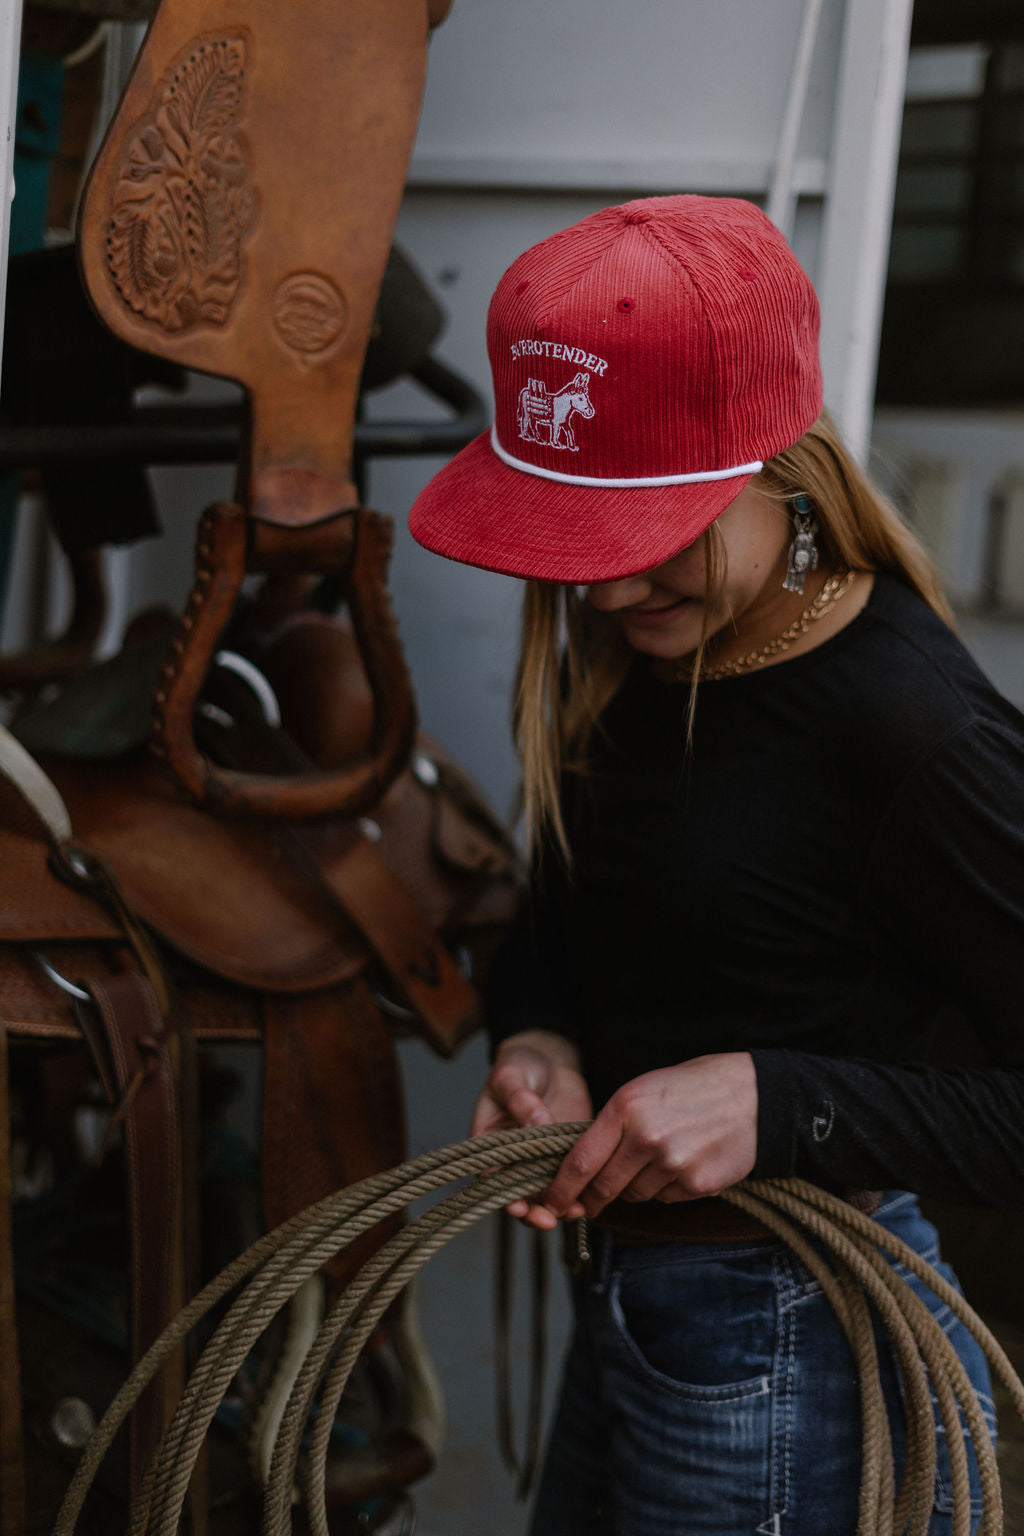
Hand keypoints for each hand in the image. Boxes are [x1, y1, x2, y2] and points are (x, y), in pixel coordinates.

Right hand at [470, 1030, 592, 1229]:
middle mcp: (514, 1159)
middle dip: (533, 1212)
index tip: (517, 1206)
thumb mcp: (511, 1077)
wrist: (549, 1058)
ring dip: (560, 1206)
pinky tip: (594, 1193)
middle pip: (520, 1195)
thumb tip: (538, 1124)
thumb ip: (522, 1101)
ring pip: (548, 1193)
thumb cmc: (519, 1065)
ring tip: (577, 1210)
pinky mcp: (567, 1153)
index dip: (503, 1196)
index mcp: (490, 1144)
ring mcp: (542, 1159)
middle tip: (550, 1219)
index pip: (492, 1179)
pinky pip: (573, 1177)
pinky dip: (582, 1188)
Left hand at [540, 1052, 757, 1219]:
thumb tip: (586, 1162)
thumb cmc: (694, 1086)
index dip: (561, 1187)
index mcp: (626, 1107)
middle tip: (591, 1200)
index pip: (581, 1160)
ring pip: (636, 1195)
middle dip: (594, 1197)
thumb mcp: (645, 1089)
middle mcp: (646, 1137)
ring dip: (635, 1187)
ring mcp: (673, 1163)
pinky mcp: (697, 1183)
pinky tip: (683, 1163)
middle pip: (604, 1186)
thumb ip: (615, 1123)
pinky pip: (666, 1198)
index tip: (551, 1201)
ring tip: (657, 1159)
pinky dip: (667, 1188)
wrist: (755, 1095)